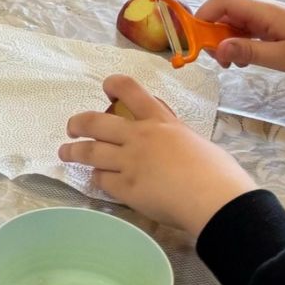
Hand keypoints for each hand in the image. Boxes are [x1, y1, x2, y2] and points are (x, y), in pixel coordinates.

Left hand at [59, 76, 254, 234]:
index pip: (131, 91)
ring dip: (74, 151)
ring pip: (91, 152)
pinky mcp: (127, 189)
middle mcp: (140, 137)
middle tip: (71, 127)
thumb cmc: (219, 172)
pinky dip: (96, 179)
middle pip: (97, 122)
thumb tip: (175, 149)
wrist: (214, 200)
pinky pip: (102, 180)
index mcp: (162, 121)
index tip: (107, 87)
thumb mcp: (197, 142)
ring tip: (65, 153)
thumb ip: (177, 141)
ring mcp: (130, 162)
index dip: (114, 84)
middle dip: (79, 122)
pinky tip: (95, 180)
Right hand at [193, 0, 284, 78]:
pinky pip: (250, 30)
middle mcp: (264, 9)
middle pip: (226, 11)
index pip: (222, 1)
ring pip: (237, 22)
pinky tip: (247, 61)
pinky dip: (242, 43)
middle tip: (217, 61)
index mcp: (264, 11)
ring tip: (233, 65)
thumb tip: (217, 48)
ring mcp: (271, 18)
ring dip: (227, 40)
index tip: (196, 42)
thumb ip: (248, 51)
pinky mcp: (278, 27)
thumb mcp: (283, 58)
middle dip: (212, 33)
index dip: (202, 16)